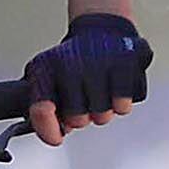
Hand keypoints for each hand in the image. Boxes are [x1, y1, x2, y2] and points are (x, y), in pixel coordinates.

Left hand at [21, 12, 149, 145]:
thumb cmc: (73, 61)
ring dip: (103, 110)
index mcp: (46, 68)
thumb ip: (43, 107)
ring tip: (100, 89)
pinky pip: (123, 107)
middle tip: (85, 97)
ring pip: (102, 116)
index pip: (42, 109)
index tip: (56, 138)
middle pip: (78, 120)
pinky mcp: (126, 63)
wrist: (102, 31)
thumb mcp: (47, 77)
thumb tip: (54, 134)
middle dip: (82, 116)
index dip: (48, 130)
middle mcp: (71, 63)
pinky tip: (115, 86)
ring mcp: (100, 62)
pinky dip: (121, 103)